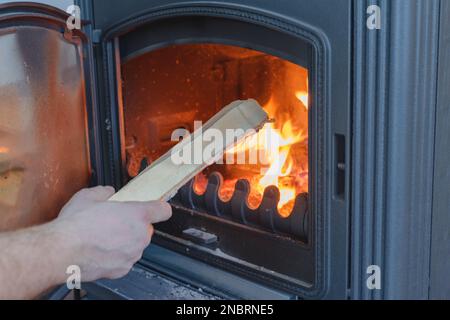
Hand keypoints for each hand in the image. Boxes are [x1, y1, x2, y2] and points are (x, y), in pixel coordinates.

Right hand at [50, 186, 171, 281]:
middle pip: (146, 229)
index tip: (156, 209)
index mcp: (137, 214)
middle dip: (133, 226)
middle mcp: (140, 235)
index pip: (163, 210)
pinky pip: (125, 260)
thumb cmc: (75, 225)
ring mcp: (132, 253)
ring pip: (135, 245)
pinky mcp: (123, 269)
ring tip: (103, 237)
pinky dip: (116, 256)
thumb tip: (108, 192)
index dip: (159, 209)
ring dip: (124, 242)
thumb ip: (105, 192)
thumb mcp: (89, 196)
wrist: (61, 251)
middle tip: (114, 223)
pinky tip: (100, 250)